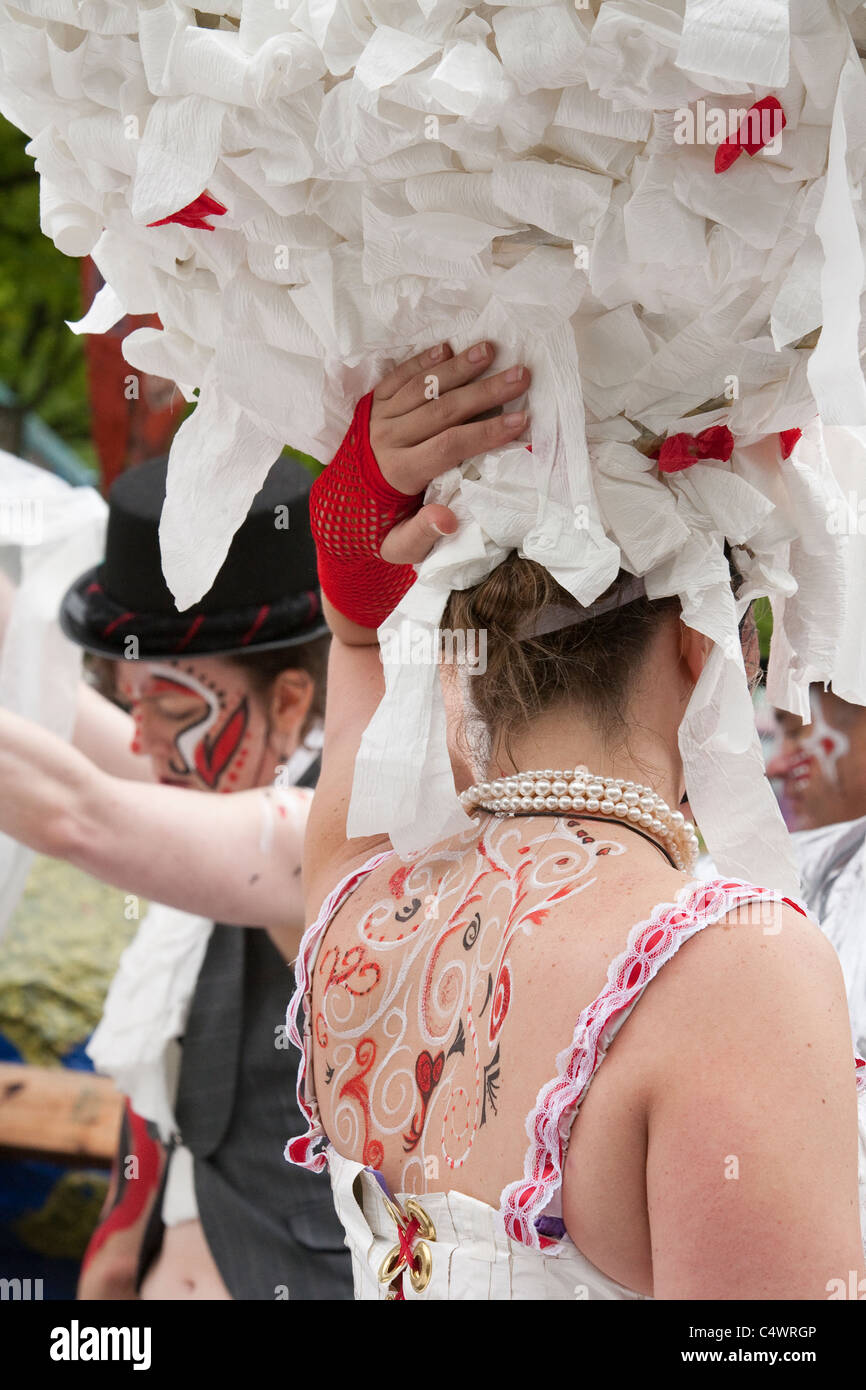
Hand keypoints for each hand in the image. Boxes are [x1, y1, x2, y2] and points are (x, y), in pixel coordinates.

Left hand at [370, 340, 529, 566]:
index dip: (486, 433)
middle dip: (484, 392)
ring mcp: (378, 418)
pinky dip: (422, 361)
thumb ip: (423, 534)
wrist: (336, 510)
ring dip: (458, 367)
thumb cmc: (381, 529)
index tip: (521, 420)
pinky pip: (398, 377)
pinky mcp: (372, 405)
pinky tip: (448, 347)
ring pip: (422, 387)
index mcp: (399, 473)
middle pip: (442, 410)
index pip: (448, 447)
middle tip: (521, 375)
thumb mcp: (399, 546)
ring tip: (491, 349)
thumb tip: (448, 519)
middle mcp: (386, 440)